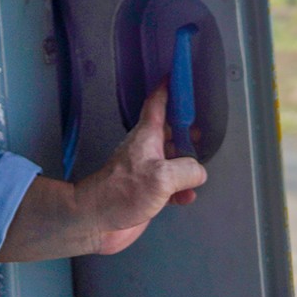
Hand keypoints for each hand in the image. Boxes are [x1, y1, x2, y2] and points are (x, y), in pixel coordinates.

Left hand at [0, 84, 206, 260]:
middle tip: (200, 127)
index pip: (157, 104)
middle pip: (167, 131)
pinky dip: (181, 188)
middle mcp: (146, 150)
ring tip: (200, 161)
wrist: (95, 220)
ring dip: (185, 160)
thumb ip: (187, 169)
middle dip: (184, 128)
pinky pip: (170, 186)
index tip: (175, 76)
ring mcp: (145, 172)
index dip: (166, 89)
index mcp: (146, 136)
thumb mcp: (162, 176)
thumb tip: (199, 171)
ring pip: (170, 159)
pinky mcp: (146, 193)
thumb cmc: (122, 192)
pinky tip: (189, 196)